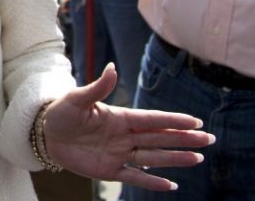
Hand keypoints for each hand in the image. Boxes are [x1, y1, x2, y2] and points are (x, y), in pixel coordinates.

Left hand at [42, 64, 214, 190]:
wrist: (45, 134)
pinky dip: (152, 182)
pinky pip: (134, 177)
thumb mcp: (77, 99)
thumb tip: (112, 68)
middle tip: (209, 140)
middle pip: (160, 138)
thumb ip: (97, 87)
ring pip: (153, 157)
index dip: (174, 121)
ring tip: (198, 159)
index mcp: (120, 117)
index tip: (195, 121)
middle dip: (184, 139)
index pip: (152, 120)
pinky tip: (172, 185)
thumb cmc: (61, 113)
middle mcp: (125, 136)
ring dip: (175, 159)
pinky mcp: (109, 170)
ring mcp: (119, 154)